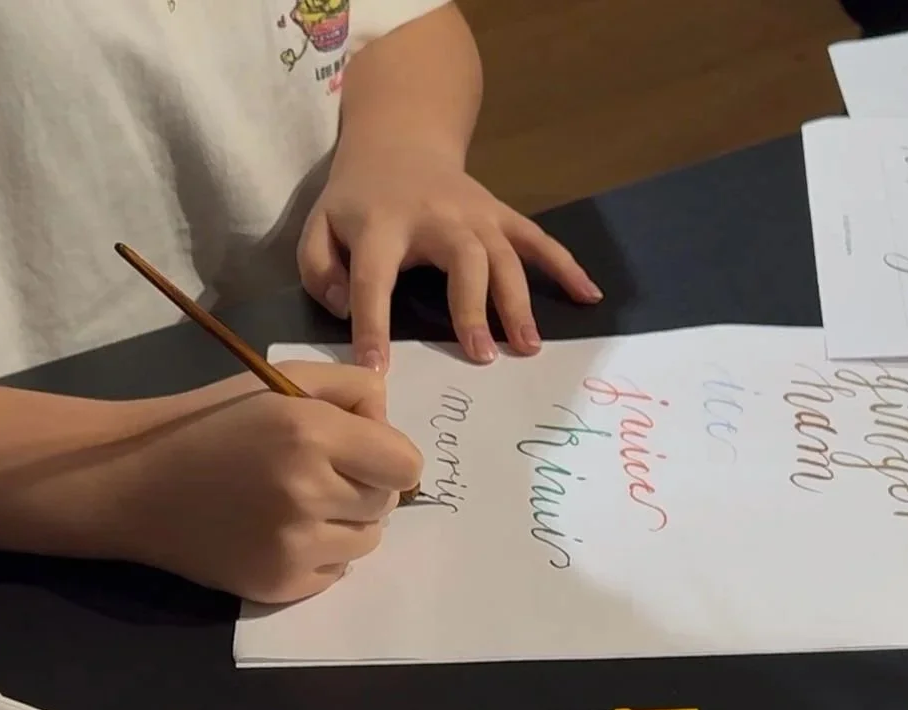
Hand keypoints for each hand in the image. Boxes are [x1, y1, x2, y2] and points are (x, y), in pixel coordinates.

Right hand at [113, 363, 421, 602]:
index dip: (388, 456)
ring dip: (345, 524)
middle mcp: (307, 492)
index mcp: (310, 433)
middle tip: (316, 474)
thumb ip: (349, 388)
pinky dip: (319, 554)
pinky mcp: (281, 584)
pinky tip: (278, 532)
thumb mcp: (278, 381)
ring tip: (296, 503)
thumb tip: (390, 418)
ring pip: (367, 541)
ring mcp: (294, 546)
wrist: (140, 483)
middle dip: (363, 487)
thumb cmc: (211, 424)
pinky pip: (336, 572)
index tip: (361, 452)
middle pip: (387, 503)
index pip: (406, 464)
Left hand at [298, 146, 602, 369]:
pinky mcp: (501, 216)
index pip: (374, 278)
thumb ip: (321, 271)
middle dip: (472, 306)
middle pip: (461, 259)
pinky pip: (537, 240)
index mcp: (382, 224)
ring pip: (503, 255)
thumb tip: (347, 310)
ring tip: (528, 346)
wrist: (399, 141)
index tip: (378, 370)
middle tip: (481, 355)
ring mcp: (475, 214)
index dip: (372, 324)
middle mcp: (436, 216)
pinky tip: (589, 296)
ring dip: (518, 301)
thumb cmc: (357, 201)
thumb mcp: (319, 228)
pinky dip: (566, 266)